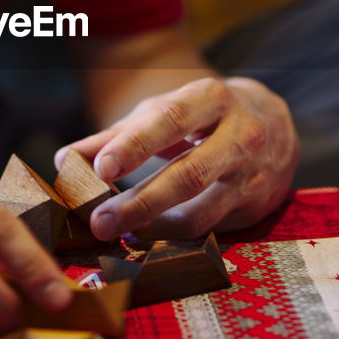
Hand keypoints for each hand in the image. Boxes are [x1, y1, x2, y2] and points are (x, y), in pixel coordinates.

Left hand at [58, 77, 298, 240]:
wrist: (272, 121)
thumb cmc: (203, 115)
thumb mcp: (165, 111)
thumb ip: (117, 135)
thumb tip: (65, 160)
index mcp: (212, 99)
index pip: (171, 120)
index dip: (135, 146)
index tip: (101, 168)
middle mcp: (241, 135)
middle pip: (188, 174)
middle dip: (140, 203)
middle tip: (99, 222)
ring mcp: (253, 174)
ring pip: (202, 213)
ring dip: (156, 229)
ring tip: (122, 233)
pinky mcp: (257, 206)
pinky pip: (212, 230)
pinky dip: (177, 238)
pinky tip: (151, 239)